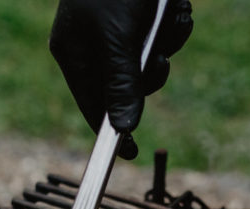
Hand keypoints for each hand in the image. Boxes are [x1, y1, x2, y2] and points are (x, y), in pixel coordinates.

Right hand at [50, 0, 193, 159]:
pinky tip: (173, 6)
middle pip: (129, 88)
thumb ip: (121, 84)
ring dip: (168, 43)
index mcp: (74, 55)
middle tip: (159, 58)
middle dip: (151, 74)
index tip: (130, 153)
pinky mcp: (143, 17)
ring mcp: (119, 31)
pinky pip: (165, 37)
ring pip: (153, 61)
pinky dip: (174, 25)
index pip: (92, 106)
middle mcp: (94, 46)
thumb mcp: (118, 41)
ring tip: (167, 18)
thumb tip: (123, 128)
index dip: (112, 130)